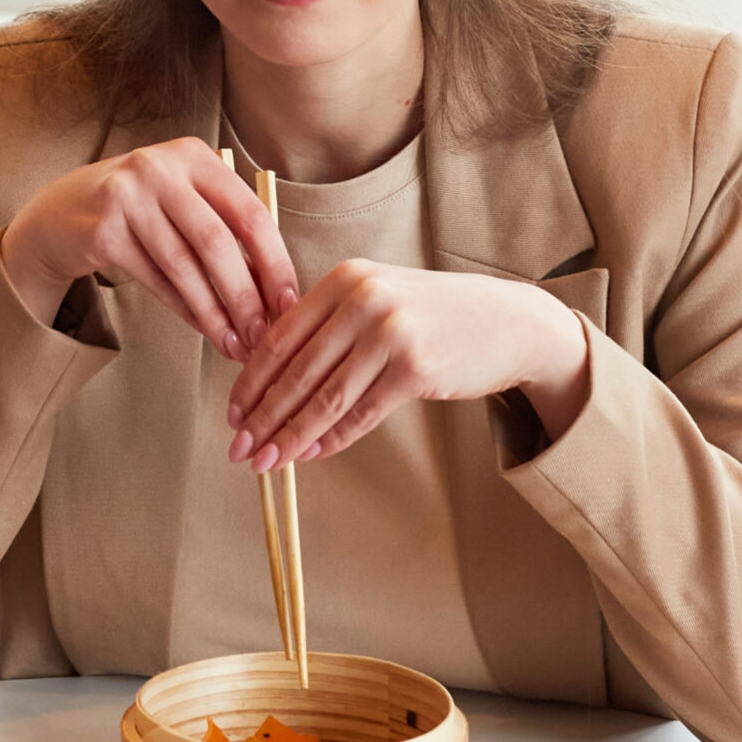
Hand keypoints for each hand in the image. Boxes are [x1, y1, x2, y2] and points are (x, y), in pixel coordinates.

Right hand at [0, 137, 297, 359]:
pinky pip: (155, 279)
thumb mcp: (184, 205)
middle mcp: (161, 168)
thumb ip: (226, 234)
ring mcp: (128, 195)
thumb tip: (273, 296)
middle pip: (217, 242)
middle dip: (245, 296)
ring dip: (214, 313)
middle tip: (262, 337)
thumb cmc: (140, 212)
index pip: (250, 213)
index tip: (288, 305)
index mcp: (195, 157)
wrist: (63, 214)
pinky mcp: (103, 229)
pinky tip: (204, 329)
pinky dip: (184, 309)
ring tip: (234, 345)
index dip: (275, 263)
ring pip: (184, 266)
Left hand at [226, 261, 589, 470]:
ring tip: (265, 462)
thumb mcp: (378, 299)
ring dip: (289, 436)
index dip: (251, 381)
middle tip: (239, 448)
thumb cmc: (435, 317)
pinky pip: (359, 413)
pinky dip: (330, 439)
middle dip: (262, 416)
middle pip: (296, 371)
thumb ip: (329, 326)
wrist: (508, 323)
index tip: (233, 413)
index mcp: (344, 279)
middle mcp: (364, 298)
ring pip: (324, 397)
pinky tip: (310, 455)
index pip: (280, 336)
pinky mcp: (415, 367)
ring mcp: (390, 331)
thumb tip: (272, 380)